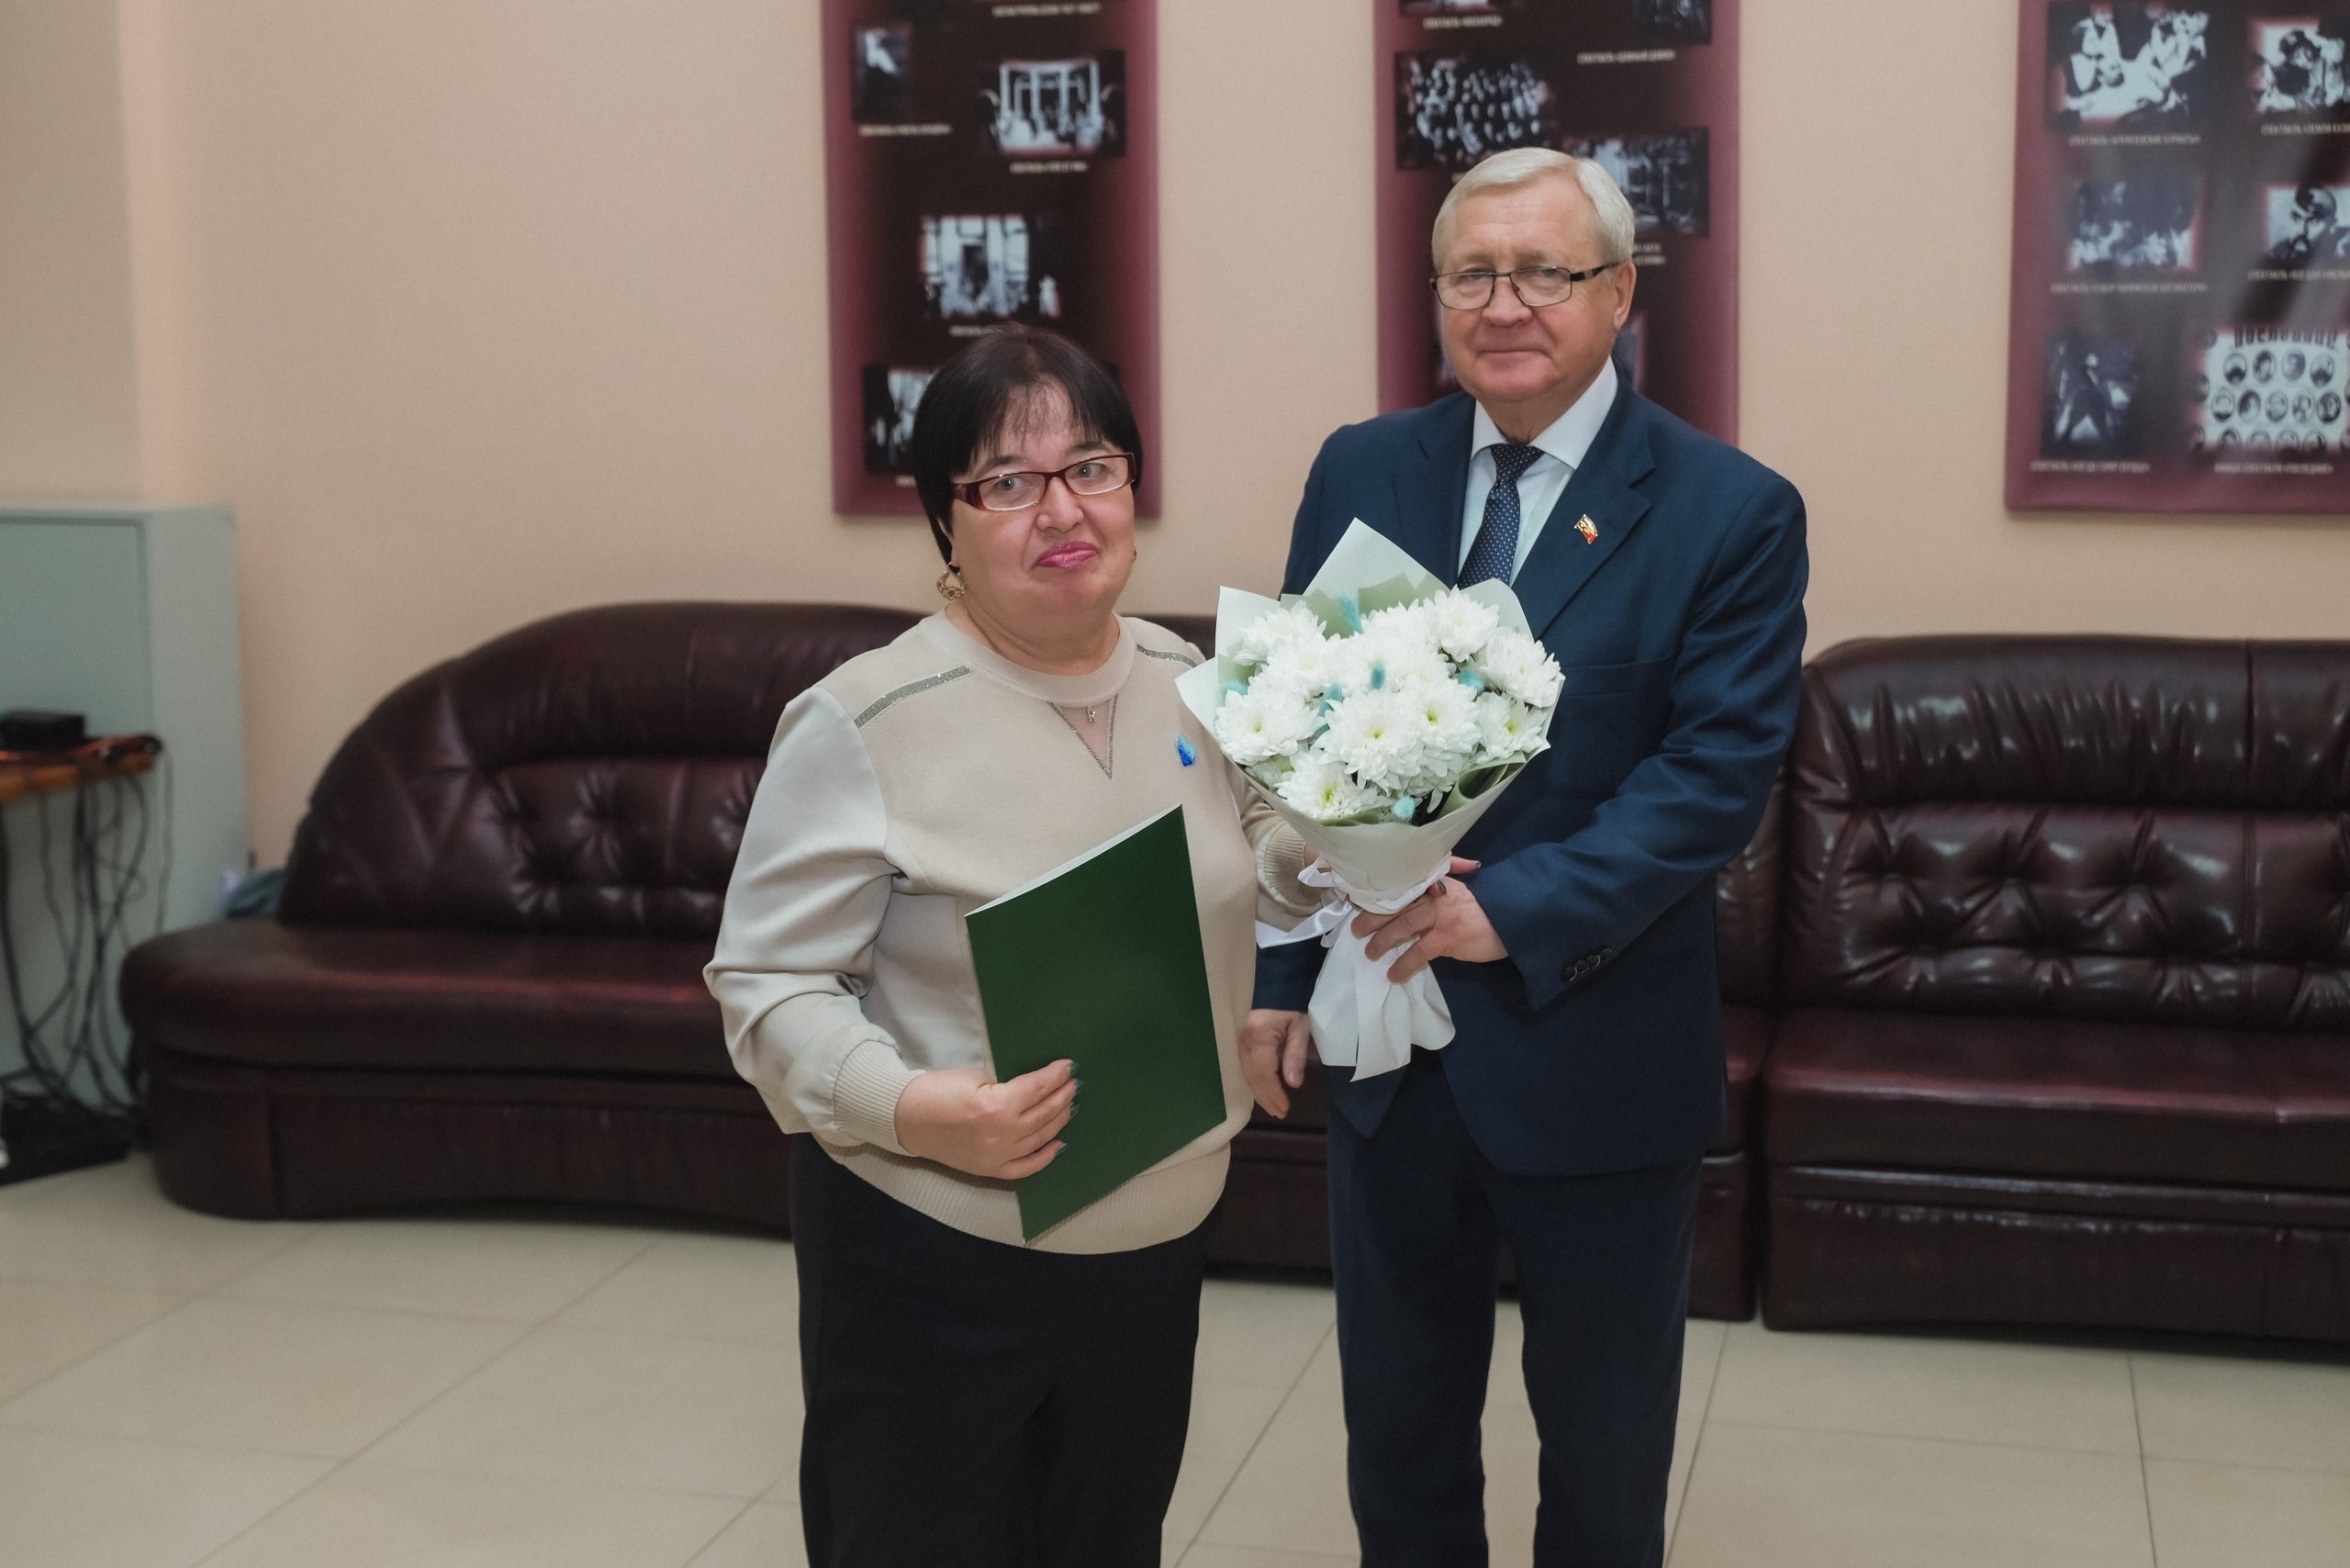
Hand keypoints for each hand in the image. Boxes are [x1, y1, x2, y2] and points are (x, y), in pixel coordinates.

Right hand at [894, 1059, 1075, 1179]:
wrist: (906, 1120)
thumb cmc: (936, 1091)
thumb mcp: (974, 1077)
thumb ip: (1006, 1085)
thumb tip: (1030, 1090)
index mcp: (996, 1106)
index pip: (1037, 1088)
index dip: (1056, 1075)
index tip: (1069, 1066)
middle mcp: (1001, 1134)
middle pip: (1044, 1113)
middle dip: (1062, 1096)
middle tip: (1074, 1084)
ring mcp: (997, 1156)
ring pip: (1039, 1138)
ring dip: (1059, 1120)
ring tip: (1070, 1106)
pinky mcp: (989, 1169)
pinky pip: (1025, 1167)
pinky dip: (1044, 1157)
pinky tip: (1058, 1144)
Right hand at [1240, 1009, 1311, 1118]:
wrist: (1277, 982)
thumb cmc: (1291, 1004)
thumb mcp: (1300, 1027)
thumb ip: (1295, 1055)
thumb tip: (1293, 1084)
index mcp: (1259, 1037)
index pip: (1264, 1073)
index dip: (1274, 1093)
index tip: (1285, 1108)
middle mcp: (1244, 1041)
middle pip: (1253, 1077)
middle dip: (1266, 1098)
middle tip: (1280, 1113)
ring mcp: (1238, 1041)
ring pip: (1246, 1074)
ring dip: (1259, 1093)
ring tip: (1272, 1108)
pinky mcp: (1239, 1041)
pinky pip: (1244, 1067)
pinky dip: (1254, 1082)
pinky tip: (1261, 1090)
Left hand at [1353, 862, 1505, 981]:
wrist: (1508, 921)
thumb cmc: (1478, 909)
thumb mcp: (1455, 891)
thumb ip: (1431, 891)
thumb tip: (1400, 903)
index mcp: (1433, 881)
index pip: (1400, 883)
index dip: (1377, 893)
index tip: (1357, 901)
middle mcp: (1433, 893)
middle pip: (1395, 902)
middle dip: (1371, 916)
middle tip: (1355, 930)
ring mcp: (1440, 914)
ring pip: (1402, 925)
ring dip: (1382, 940)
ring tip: (1370, 953)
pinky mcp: (1447, 936)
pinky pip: (1419, 951)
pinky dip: (1403, 964)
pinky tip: (1393, 974)